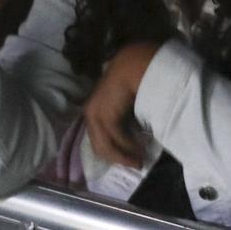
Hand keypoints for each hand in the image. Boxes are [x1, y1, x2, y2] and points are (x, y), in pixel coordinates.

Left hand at [83, 41, 160, 167]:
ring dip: (124, 157)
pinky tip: (140, 149)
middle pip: (100, 148)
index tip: (129, 159)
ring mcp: (95, 116)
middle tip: (137, 164)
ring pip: (106, 147)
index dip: (113, 153)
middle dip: (119, 159)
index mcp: (92, 111)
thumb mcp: (122, 102)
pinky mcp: (105, 117)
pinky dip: (128, 147)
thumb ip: (122, 117)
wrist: (133, 65)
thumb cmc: (131, 79)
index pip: (98, 140)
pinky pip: (116, 139)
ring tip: (140, 161)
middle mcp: (90, 115)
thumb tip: (133, 136)